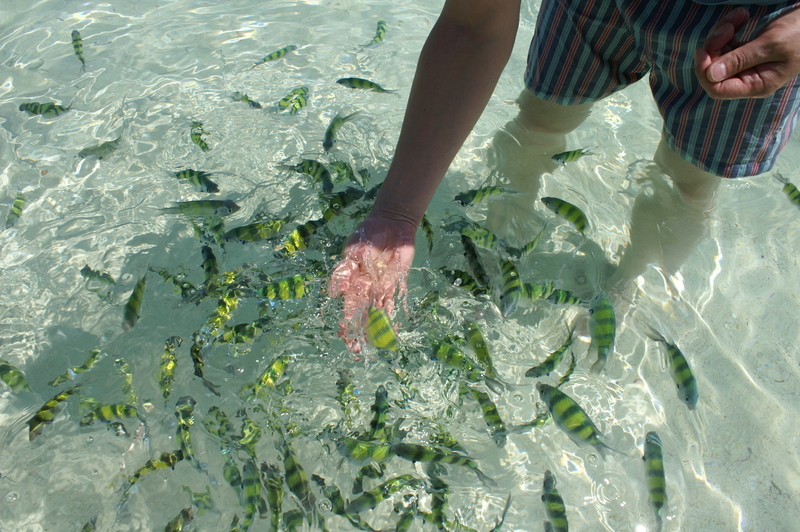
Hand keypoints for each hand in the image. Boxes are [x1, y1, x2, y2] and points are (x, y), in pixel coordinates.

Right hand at [328, 213, 415, 351]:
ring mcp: (381, 286)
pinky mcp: (396, 283)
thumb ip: (346, 270)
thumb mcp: (354, 250)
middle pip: (362, 313)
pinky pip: (393, 303)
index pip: (348, 305)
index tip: (344, 334)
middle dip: (359, 331)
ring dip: (375, 329)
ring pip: (377, 312)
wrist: (392, 224)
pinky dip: (392, 316)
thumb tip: (335, 292)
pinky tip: (391, 330)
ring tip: (374, 346)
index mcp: (352, 280)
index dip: (346, 321)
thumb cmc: (368, 234)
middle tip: (357, 350)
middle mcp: (366, 287)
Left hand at [695, 6, 799, 98]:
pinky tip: (743, 15)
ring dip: (722, 32)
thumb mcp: (771, 45)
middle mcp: (749, 78)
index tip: (703, 49)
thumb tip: (711, 74)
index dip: (704, 71)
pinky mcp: (748, 51)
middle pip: (714, 70)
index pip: (717, 89)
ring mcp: (748, 65)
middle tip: (728, 26)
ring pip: (719, 53)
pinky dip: (731, 28)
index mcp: (756, 84)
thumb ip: (740, 60)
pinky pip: (728, 42)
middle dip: (714, 46)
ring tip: (740, 15)